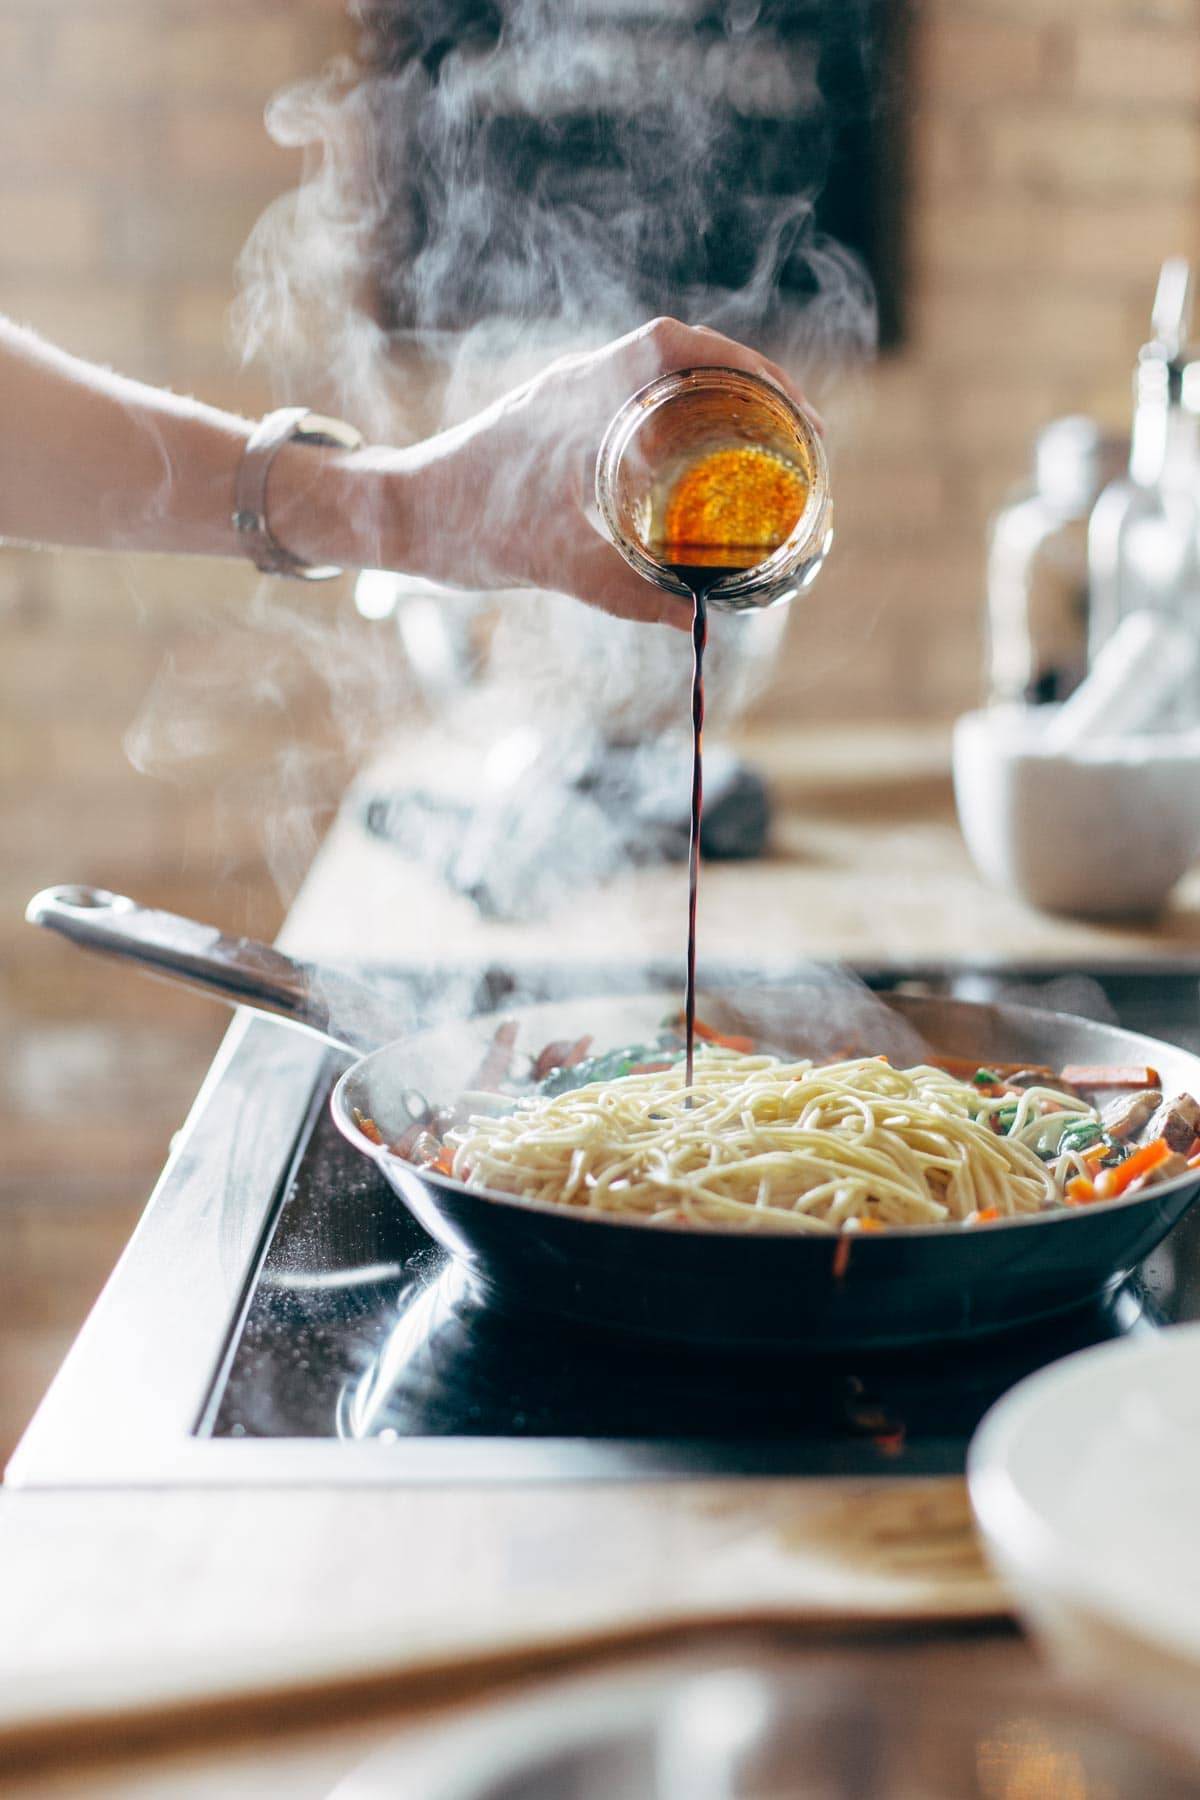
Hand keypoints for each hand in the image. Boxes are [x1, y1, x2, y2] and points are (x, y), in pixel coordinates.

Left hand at [329, 318, 816, 630]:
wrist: (394, 519)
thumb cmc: (462, 528)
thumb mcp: (553, 564)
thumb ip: (627, 595)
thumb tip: (698, 625)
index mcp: (579, 392)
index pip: (674, 344)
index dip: (742, 362)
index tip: (789, 402)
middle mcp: (576, 384)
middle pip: (681, 357)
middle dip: (747, 387)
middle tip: (798, 435)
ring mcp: (566, 404)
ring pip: (659, 382)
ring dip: (715, 402)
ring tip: (768, 446)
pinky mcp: (556, 430)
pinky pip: (635, 408)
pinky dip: (679, 425)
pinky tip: (703, 469)